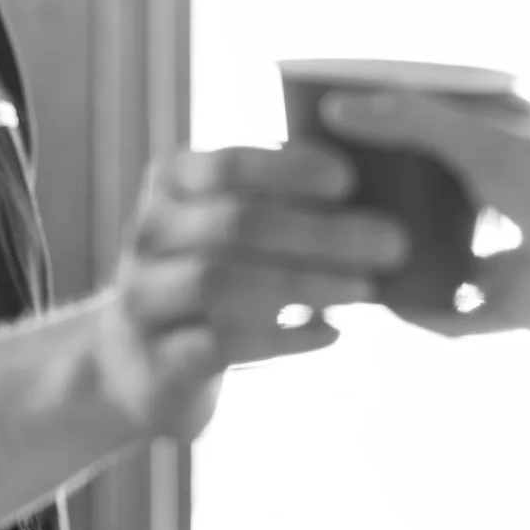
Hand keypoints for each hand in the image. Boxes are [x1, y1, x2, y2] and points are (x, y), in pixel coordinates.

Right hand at [92, 143, 410, 439]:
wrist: (138, 363)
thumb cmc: (212, 275)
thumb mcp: (230, 224)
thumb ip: (280, 199)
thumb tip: (365, 185)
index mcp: (171, 184)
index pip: (229, 165)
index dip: (290, 169)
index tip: (349, 181)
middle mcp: (148, 235)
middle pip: (237, 224)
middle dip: (322, 232)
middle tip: (391, 243)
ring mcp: (145, 300)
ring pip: (224, 282)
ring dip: (306, 283)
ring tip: (366, 289)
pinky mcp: (159, 361)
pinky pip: (225, 344)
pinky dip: (286, 339)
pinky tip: (333, 333)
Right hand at [320, 91, 529, 337]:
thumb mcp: (482, 140)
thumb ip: (414, 121)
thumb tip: (339, 108)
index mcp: (514, 139)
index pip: (441, 124)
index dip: (394, 125)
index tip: (336, 128)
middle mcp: (510, 190)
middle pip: (434, 189)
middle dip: (389, 194)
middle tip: (325, 193)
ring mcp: (510, 249)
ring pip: (441, 252)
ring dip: (401, 254)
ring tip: (338, 249)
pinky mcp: (508, 304)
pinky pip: (454, 314)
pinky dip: (421, 313)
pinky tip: (377, 304)